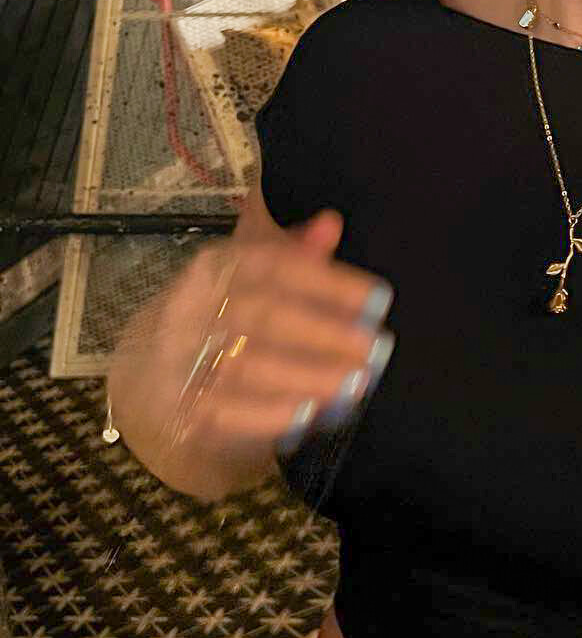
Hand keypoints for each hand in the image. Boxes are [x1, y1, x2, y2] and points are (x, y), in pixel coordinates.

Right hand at [151, 208, 394, 471]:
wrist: (148, 371)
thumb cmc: (221, 315)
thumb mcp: (250, 277)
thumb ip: (293, 253)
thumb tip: (331, 222)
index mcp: (213, 268)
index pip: (273, 266)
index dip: (328, 281)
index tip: (378, 298)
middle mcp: (191, 308)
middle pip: (262, 316)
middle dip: (324, 333)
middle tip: (374, 348)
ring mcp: (180, 359)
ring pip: (246, 365)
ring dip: (306, 376)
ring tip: (355, 384)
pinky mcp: (178, 404)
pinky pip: (224, 411)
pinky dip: (269, 414)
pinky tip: (310, 414)